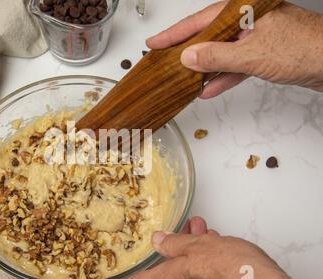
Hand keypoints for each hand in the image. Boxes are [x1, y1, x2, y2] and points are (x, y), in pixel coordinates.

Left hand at [98, 217, 318, 278]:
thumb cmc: (235, 273)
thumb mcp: (199, 248)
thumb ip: (176, 244)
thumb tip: (159, 241)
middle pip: (170, 270)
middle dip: (175, 249)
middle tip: (181, 233)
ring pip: (191, 268)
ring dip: (194, 247)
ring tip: (201, 229)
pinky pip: (207, 273)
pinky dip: (208, 256)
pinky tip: (216, 243)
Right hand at [146, 1, 322, 98]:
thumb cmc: (304, 49)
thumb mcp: (251, 54)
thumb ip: (216, 57)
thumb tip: (188, 57)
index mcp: (244, 9)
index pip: (199, 22)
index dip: (174, 34)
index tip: (154, 43)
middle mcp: (248, 20)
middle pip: (207, 37)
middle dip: (186, 53)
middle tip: (164, 62)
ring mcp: (256, 37)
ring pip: (220, 53)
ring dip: (203, 69)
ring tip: (183, 81)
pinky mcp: (263, 54)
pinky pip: (235, 65)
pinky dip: (223, 77)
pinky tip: (209, 89)